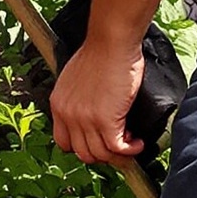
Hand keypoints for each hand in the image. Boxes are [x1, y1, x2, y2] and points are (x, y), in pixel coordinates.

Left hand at [47, 36, 146, 164]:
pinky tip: (138, 142)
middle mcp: (68, 115)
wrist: (110, 43)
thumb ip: (77, 100)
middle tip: (118, 144)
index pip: (63, 142)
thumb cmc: (100, 54)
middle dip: (103, 154)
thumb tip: (92, 115)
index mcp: (58, 105)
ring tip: (130, 142)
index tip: (99, 142)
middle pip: (83, 153)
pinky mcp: (105, 120)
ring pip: (100, 154)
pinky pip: (118, 148)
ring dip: (118, 154)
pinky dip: (130, 150)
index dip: (83, 147)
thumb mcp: (75, 80)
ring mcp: (85, 119)